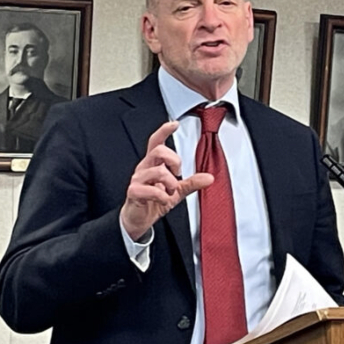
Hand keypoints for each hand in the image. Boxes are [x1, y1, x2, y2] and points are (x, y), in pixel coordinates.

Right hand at [120, 121, 213, 239]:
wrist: (138, 219)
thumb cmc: (154, 201)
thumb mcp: (176, 191)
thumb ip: (191, 183)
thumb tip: (209, 178)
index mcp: (153, 164)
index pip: (156, 141)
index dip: (164, 131)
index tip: (175, 124)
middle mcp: (144, 168)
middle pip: (158, 151)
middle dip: (174, 160)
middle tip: (178, 173)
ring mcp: (138, 179)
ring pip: (158, 172)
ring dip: (170, 183)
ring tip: (170, 191)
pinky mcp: (134, 192)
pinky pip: (151, 190)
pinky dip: (163, 196)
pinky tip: (164, 200)